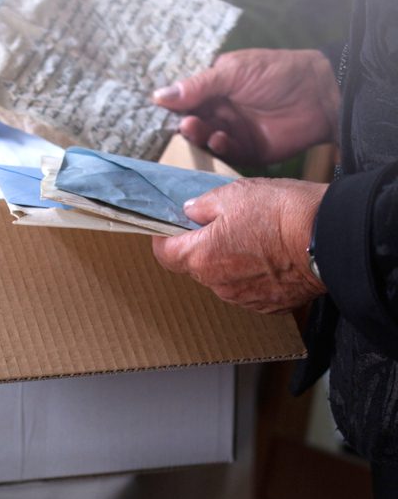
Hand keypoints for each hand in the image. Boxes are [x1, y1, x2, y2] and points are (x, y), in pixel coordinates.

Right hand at [152, 49, 339, 165]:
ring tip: (197, 128)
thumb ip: (197, 86)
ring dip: (198, 135)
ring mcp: (233, 131)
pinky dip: (219, 148)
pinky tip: (221, 139)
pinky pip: (224, 153)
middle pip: (191, 122)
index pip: (185, 100)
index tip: (157, 112)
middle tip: (185, 122)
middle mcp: (220, 111)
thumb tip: (158, 96)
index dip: (171, 107)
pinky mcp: (246, 150)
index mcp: (214, 89)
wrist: (319, 95)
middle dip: (185, 124)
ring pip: (204, 139)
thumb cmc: (277, 74)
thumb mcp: (234, 71)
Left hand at [152, 178, 326, 313]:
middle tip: (224, 224)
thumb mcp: (235, 194)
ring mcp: (243, 298)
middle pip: (195, 266)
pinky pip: (250, 289)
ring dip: (230, 261)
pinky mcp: (269, 305)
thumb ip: (204, 206)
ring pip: (223, 279)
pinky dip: (254, 275)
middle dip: (203, 246)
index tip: (174, 227)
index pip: (165, 254)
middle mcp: (217, 284)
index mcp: (201, 257)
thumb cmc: (282, 213)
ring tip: (256, 239)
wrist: (332, 238)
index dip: (166, 238)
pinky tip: (273, 257)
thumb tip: (190, 212)